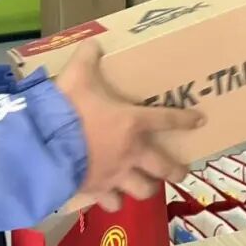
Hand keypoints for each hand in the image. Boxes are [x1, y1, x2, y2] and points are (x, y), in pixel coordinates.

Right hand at [56, 41, 204, 212]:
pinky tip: (111, 198)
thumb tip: (94, 43)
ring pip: (144, 190)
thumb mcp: (76, 75)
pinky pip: (112, 203)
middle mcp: (131, 152)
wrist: (45, 145)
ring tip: (147, 185)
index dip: (185, 119)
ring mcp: (115, 175)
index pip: (166, 119)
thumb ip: (87, 58)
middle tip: (180, 171)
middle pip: (164, 167)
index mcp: (131, 122)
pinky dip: (113, 201)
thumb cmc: (66, 108)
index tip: (200, 121)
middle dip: (176, 171)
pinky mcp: (98, 191)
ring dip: (147, 188)